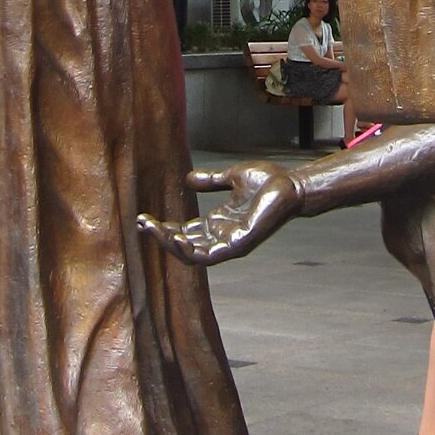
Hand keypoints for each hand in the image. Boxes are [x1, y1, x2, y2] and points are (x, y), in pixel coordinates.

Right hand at [139, 162, 302, 265]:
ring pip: (193, 255)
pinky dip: (192, 251)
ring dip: (171, 245)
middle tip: (141, 224)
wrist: (292, 184)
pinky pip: (211, 256)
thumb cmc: (269, 181)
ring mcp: (230, 243)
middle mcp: (222, 236)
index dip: (164, 228)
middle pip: (184, 245)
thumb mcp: (232, 177)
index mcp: (219, 222)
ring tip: (154, 231)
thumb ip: (211, 181)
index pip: (185, 232)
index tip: (144, 218)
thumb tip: (188, 179)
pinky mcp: (239, 245)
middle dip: (161, 237)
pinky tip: (177, 238)